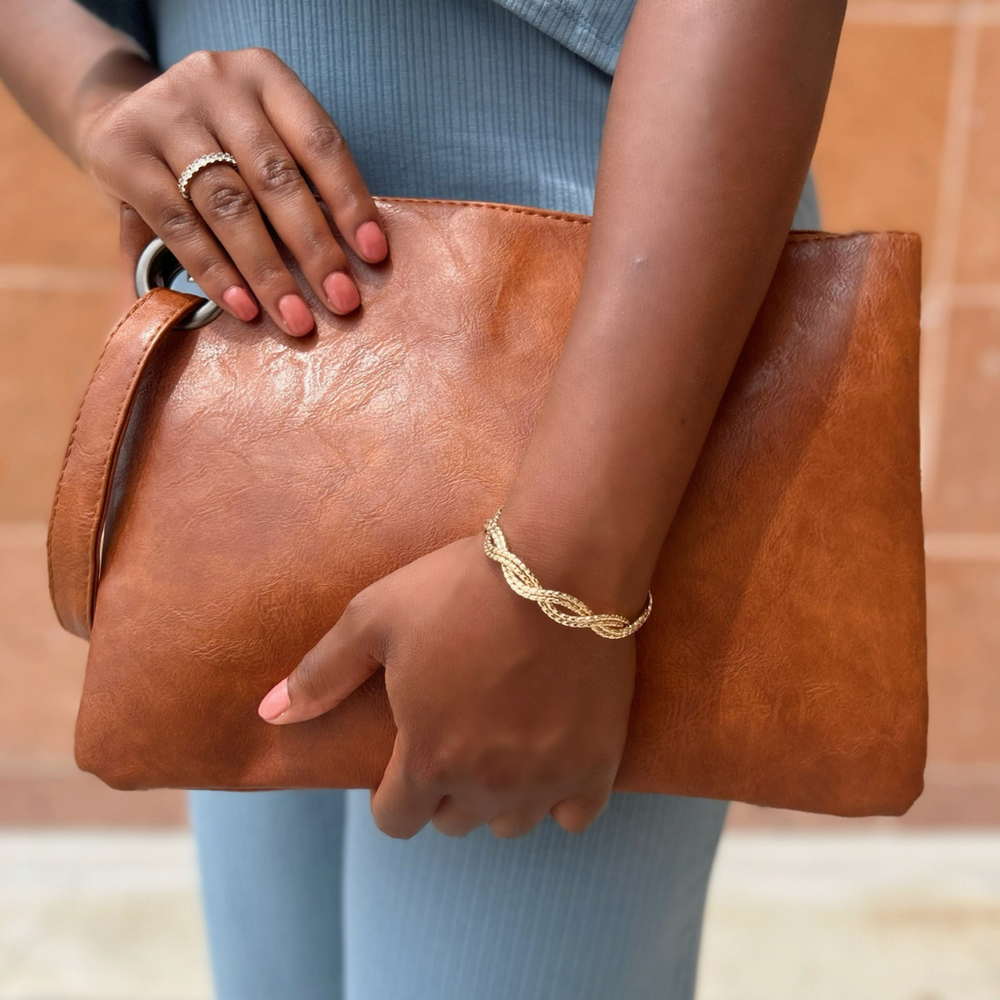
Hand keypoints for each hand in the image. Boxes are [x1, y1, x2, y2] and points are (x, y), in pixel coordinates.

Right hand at [77, 47, 387, 336]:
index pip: (320, 143)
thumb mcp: (261, 140)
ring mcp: (164, 113)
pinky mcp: (120, 152)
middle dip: (315, 249)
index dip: (350, 202)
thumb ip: (298, 182)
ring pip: (229, 207)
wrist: (121, 116)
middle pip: (275, 178)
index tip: (374, 256)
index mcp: (264, 75)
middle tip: (342, 302)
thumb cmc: (219, 145)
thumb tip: (352, 261)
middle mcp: (215, 83)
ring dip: (268, 272)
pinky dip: (216, 273)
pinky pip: (179, 226)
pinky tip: (244, 308)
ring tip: (296, 319)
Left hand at [257, 533, 637, 838]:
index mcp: (426, 756)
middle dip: (444, 790)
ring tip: (501, 751)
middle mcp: (484, 783)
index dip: (392, 795)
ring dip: (498, 798)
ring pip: (511, 824)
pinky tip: (552, 761)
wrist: (558, 565)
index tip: (404, 760)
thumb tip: (267, 716)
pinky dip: (561, 799)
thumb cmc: (459, 589)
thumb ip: (320, 674)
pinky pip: (576, 816)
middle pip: (454, 823)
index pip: (396, 820)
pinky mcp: (597, 761)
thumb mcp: (374, 619)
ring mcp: (545, 778)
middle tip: (454, 738)